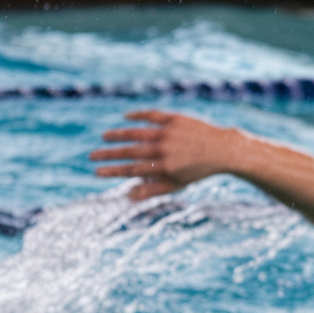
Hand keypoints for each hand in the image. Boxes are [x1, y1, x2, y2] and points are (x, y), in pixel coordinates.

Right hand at [89, 110, 239, 200]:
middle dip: (108, 154)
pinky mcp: (174, 118)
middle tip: (91, 156)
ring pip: (137, 132)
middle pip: (130, 151)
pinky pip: (151, 115)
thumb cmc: (197, 170)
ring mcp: (169, 132)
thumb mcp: (177, 184)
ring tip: (104, 137)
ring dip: (118, 135)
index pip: (132, 170)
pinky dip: (137, 116)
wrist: (222, 150)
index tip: (97, 172)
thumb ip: (153, 190)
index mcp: (165, 167)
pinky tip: (124, 118)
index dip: (113, 171)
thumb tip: (128, 197)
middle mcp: (165, 149)